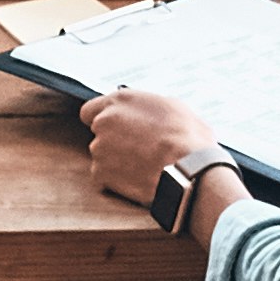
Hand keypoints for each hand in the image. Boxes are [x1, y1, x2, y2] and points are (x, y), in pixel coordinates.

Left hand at [82, 84, 220, 212]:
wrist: (188, 169)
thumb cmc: (187, 137)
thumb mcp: (174, 107)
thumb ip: (150, 108)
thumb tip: (153, 114)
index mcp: (120, 101)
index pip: (91, 109)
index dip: (102, 120)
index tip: (113, 128)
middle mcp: (104, 121)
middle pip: (99, 133)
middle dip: (114, 141)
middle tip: (137, 149)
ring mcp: (100, 148)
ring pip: (103, 156)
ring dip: (117, 161)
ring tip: (142, 166)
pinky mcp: (101, 173)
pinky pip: (105, 176)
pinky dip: (118, 179)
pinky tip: (138, 178)